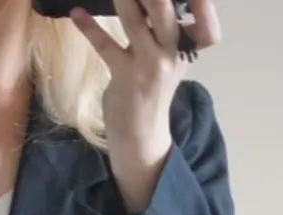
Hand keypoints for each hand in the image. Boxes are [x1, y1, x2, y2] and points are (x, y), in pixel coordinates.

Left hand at [71, 0, 221, 212]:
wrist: (140, 135)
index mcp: (186, 47)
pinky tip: (77, 14)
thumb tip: (151, 2)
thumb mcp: (167, 58)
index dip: (203, 4)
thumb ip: (164, 29)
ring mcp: (149, 66)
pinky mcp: (124, 76)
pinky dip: (90, 28)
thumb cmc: (151, 90)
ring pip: (136, 22)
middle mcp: (171, 54)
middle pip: (166, 11)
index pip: (205, 23)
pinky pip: (106, 46)